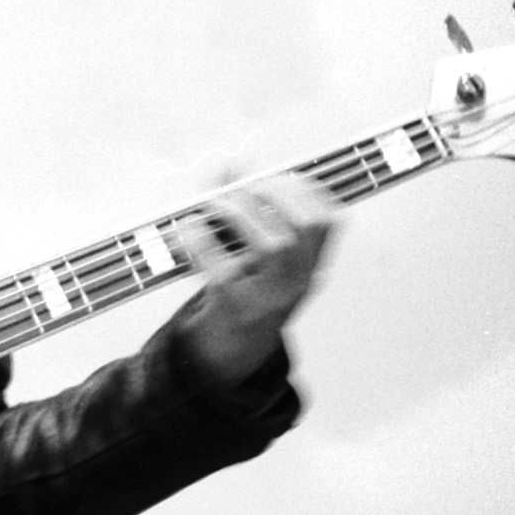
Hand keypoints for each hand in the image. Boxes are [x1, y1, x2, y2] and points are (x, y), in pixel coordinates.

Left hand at [172, 173, 336, 384]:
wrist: (229, 351)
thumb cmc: (243, 290)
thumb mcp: (253, 251)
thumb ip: (242, 205)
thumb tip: (227, 163)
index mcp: (309, 263)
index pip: (327, 219)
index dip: (302, 188)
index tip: (274, 176)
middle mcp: (299, 280)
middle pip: (305, 227)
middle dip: (272, 194)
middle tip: (240, 188)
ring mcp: (271, 295)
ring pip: (273, 245)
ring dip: (240, 212)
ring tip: (215, 204)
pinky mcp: (237, 306)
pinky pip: (222, 268)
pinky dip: (201, 240)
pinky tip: (187, 229)